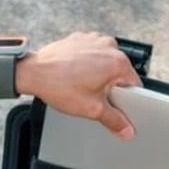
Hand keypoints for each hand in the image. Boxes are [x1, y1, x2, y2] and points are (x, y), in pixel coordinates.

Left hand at [14, 32, 142, 139]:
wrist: (34, 72)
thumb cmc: (60, 86)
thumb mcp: (92, 110)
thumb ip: (115, 121)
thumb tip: (127, 130)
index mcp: (118, 62)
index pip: (134, 85)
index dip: (126, 100)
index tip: (115, 106)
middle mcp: (109, 46)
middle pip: (119, 73)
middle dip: (110, 87)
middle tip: (93, 97)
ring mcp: (94, 39)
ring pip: (105, 63)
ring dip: (99, 75)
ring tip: (82, 86)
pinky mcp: (81, 38)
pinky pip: (91, 54)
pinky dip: (87, 64)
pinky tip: (75, 75)